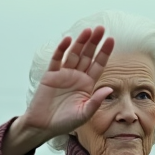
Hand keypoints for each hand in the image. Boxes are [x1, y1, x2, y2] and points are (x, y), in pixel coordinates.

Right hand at [1, 26, 115, 154]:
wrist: (43, 126)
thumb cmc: (65, 122)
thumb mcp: (84, 114)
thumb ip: (96, 101)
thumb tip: (109, 89)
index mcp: (87, 84)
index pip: (98, 64)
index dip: (104, 52)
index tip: (111, 39)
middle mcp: (77, 76)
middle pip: (87, 55)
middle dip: (94, 42)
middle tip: (101, 28)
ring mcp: (63, 74)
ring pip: (73, 54)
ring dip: (80, 42)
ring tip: (88, 30)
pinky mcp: (50, 75)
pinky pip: (57, 59)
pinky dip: (61, 49)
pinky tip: (68, 40)